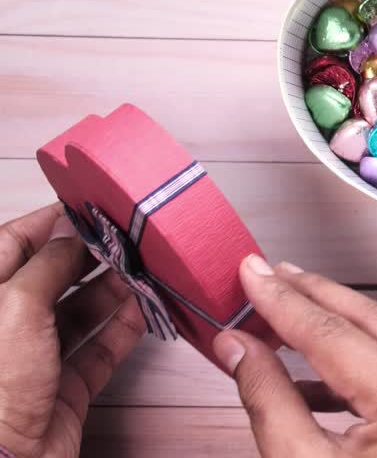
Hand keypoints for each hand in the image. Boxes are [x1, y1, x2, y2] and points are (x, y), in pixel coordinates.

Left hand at [0, 204, 143, 457]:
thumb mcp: (16, 306)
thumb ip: (48, 263)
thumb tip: (69, 232)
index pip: (11, 244)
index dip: (49, 224)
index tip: (87, 206)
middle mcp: (3, 327)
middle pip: (50, 278)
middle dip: (89, 258)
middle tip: (126, 240)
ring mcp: (33, 360)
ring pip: (79, 313)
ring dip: (113, 292)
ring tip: (144, 272)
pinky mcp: (62, 389)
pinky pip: (98, 351)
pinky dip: (123, 330)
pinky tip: (144, 312)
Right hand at [213, 256, 376, 456]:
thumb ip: (268, 399)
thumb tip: (236, 344)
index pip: (339, 338)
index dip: (286, 302)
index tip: (250, 272)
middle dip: (320, 299)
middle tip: (269, 276)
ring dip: (346, 327)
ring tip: (288, 313)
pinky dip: (371, 364)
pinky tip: (320, 372)